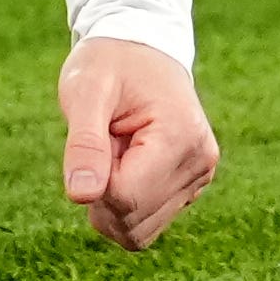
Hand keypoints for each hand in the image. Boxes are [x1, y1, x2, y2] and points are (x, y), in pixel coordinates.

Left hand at [56, 37, 217, 250]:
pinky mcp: (188, 189)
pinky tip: (123, 162)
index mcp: (180, 137)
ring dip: (110, 201)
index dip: (93, 180)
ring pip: (137, 232)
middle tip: (102, 142)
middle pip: (132, 221)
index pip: (126, 197)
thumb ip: (83, 143)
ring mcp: (198, 179)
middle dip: (101, 192)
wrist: (140, 48)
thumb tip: (80, 196)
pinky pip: (144, 223)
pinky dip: (122, 203)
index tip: (94, 139)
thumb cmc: (110, 62)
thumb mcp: (86, 89)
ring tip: (114, 150)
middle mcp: (199, 164)